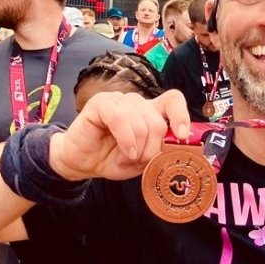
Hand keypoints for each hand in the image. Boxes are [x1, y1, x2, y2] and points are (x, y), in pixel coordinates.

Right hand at [49, 89, 190, 180]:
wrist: (83, 163)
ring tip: (127, 156)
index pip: (173, 100)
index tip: (181, 135)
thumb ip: (160, 151)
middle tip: (139, 160)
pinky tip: (125, 151)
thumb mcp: (143, 160)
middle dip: (152, 148)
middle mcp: (137, 103)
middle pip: (158, 121)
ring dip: (137, 148)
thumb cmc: (114, 159)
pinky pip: (121, 118)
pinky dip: (126, 139)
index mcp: (151, 112)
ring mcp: (119, 100)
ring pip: (141, 122)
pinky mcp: (101, 103)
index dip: (181, 115)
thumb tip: (177, 146)